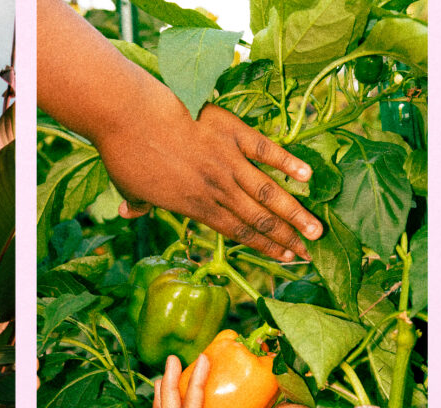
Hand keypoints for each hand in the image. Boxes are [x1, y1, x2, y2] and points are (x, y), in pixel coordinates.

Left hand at [98, 103, 322, 261]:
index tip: (285, 259)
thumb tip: (129, 213)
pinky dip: (287, 161)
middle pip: (260, 219)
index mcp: (196, 206)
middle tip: (311, 252)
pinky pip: (264, 149)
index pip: (238, 233)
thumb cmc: (124, 153)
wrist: (127, 115)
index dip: (264, 247)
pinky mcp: (230, 131)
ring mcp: (226, 160)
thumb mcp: (129, 186)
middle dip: (287, 238)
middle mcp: (217, 189)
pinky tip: (307, 175)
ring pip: (269, 192)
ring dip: (295, 212)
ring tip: (316, 229)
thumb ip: (138, 203)